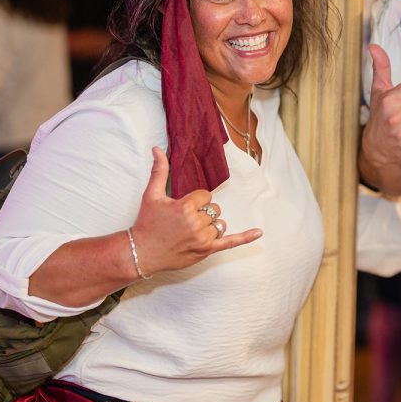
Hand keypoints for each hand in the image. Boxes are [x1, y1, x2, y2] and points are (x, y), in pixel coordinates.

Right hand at [130, 148, 261, 274]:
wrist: (141, 252)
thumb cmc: (147, 223)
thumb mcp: (151, 195)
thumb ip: (159, 171)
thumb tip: (157, 149)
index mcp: (185, 207)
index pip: (206, 195)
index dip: (196, 200)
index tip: (182, 207)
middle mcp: (196, 223)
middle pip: (214, 209)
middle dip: (202, 212)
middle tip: (184, 220)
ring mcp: (203, 238)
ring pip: (220, 223)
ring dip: (210, 225)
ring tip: (191, 230)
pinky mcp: (207, 250)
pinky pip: (230, 242)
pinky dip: (245, 238)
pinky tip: (259, 232)